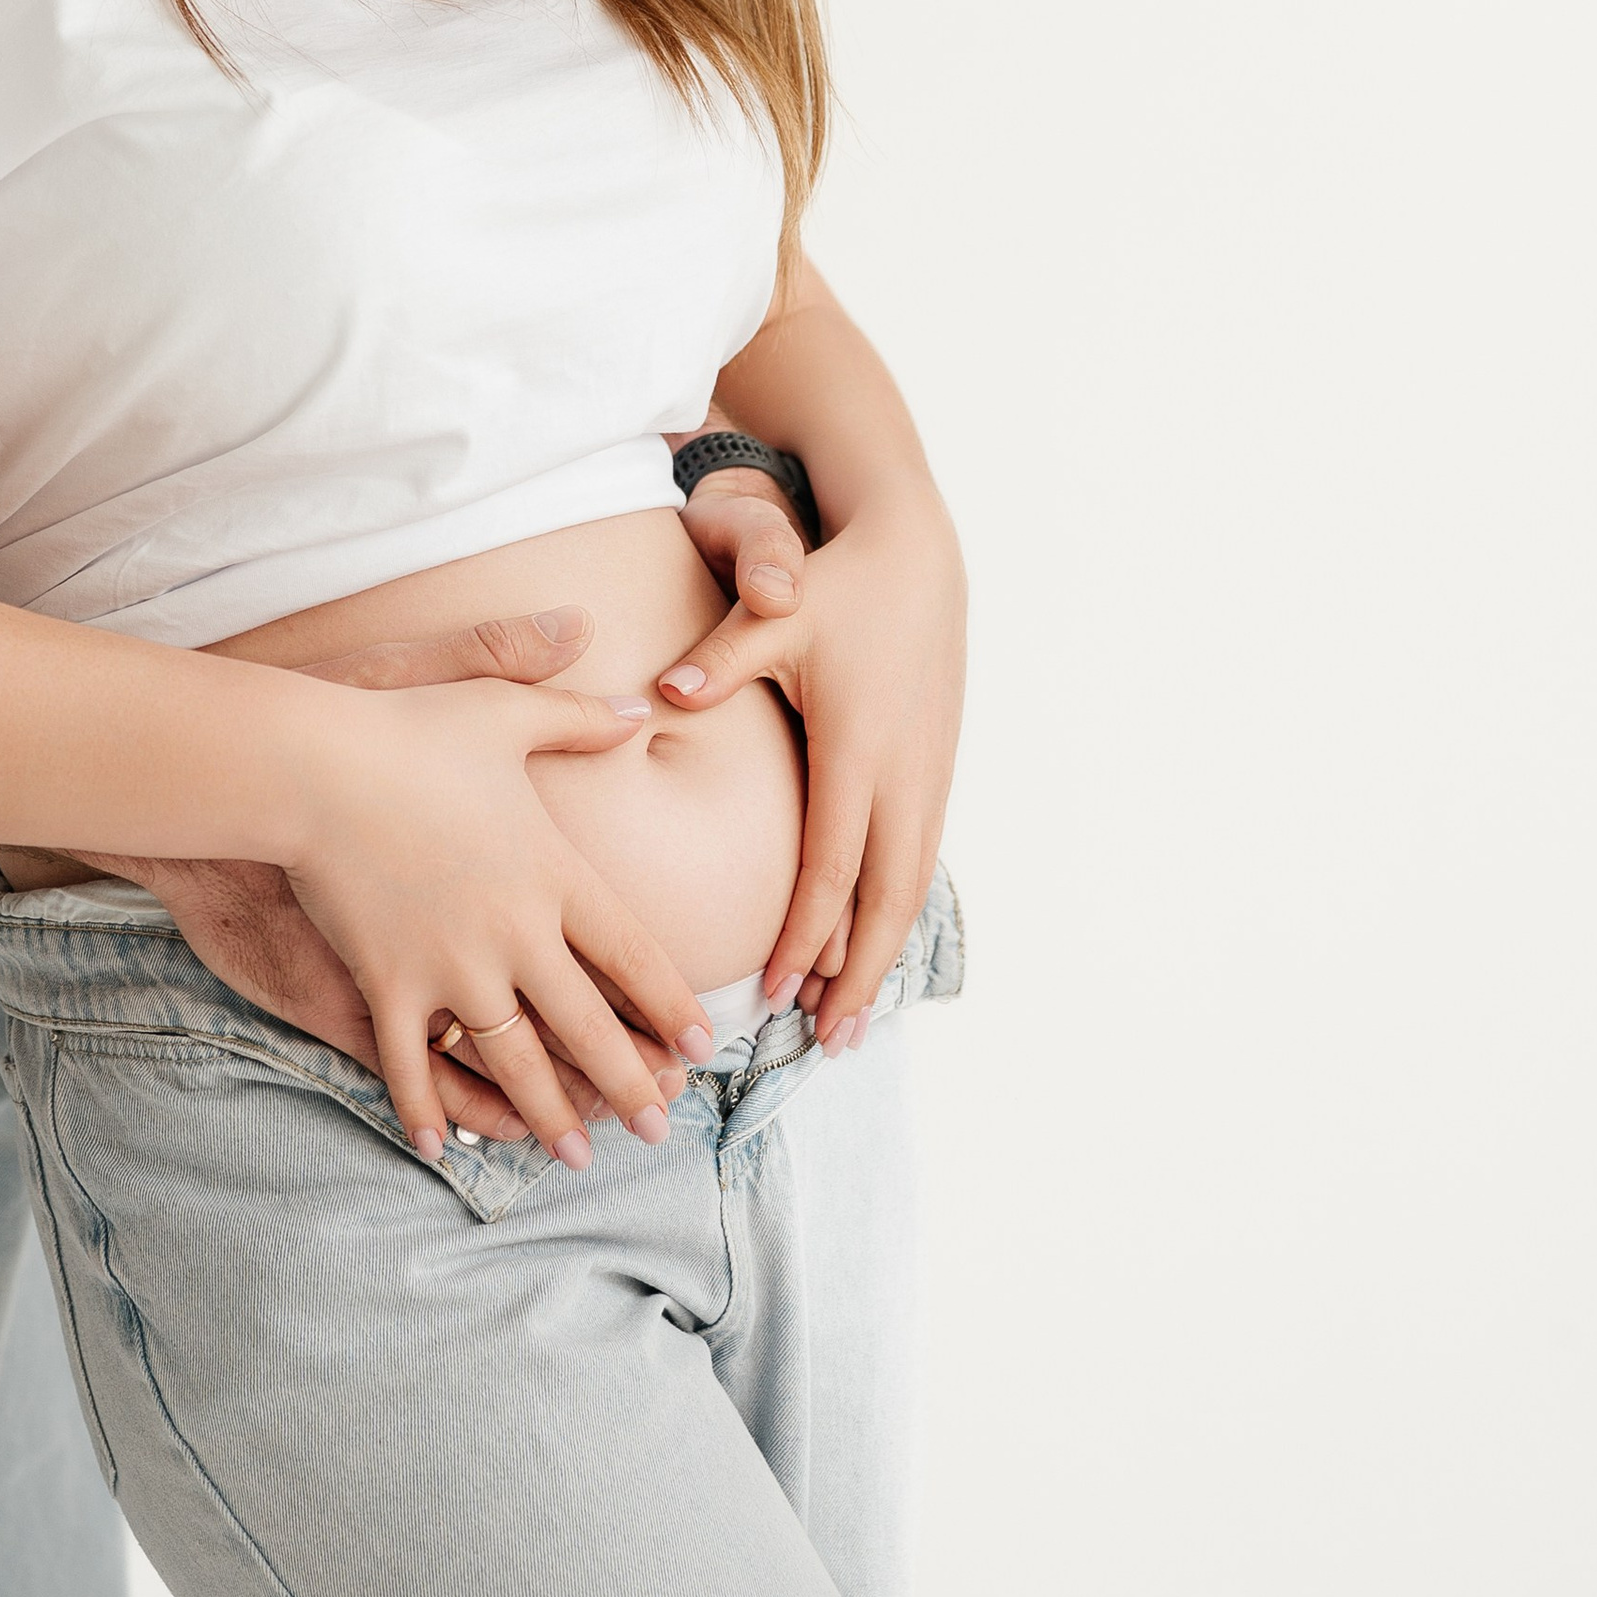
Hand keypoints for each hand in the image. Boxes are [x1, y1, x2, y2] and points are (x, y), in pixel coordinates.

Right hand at [278, 674, 713, 1166]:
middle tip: (660, 1128)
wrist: (312, 765)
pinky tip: (444, 1149)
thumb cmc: (407, 729)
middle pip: (589, 1027)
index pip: (633, 954)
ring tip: (577, 1156)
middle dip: (627, 1085)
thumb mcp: (503, 710)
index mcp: (553, 873)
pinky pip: (412, 1065)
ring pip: (515, 1062)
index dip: (670, 1004)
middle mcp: (515, 933)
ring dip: (549, 1115)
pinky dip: (428, 1110)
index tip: (699, 1047)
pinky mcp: (388, 986)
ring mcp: (452, 968)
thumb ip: (576, 715)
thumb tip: (642, 708)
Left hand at [655, 477, 963, 1051]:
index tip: (773, 990)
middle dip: (857, 975)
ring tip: (849, 1017)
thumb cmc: (836, 586)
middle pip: (885, 900)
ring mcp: (928, 773)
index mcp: (857, 748)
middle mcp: (903, 773)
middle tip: (829, 1041)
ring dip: (882, 953)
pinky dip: (896, 911)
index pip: (832, 866)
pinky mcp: (936, 768)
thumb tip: (661, 693)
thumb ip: (718, 657)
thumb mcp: (776, 614)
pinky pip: (920, 858)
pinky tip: (873, 945)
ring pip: (911, 886)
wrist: (919, 555)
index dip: (804, 935)